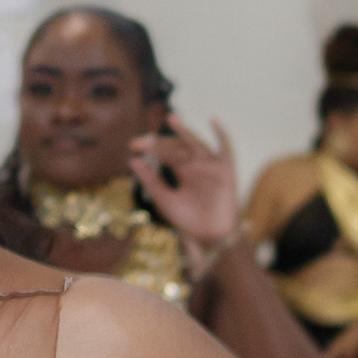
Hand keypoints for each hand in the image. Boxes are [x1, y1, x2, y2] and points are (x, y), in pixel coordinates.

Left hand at [128, 115, 238, 246]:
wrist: (208, 237)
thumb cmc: (187, 219)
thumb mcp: (164, 199)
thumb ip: (150, 181)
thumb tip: (131, 160)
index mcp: (181, 169)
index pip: (165, 151)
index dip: (150, 147)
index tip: (133, 146)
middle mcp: (196, 164)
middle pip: (178, 146)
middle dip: (160, 144)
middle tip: (142, 143)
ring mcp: (211, 166)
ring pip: (196, 145)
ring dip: (185, 132)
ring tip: (171, 119)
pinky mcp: (226, 171)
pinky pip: (226, 149)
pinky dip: (222, 135)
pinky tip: (213, 121)